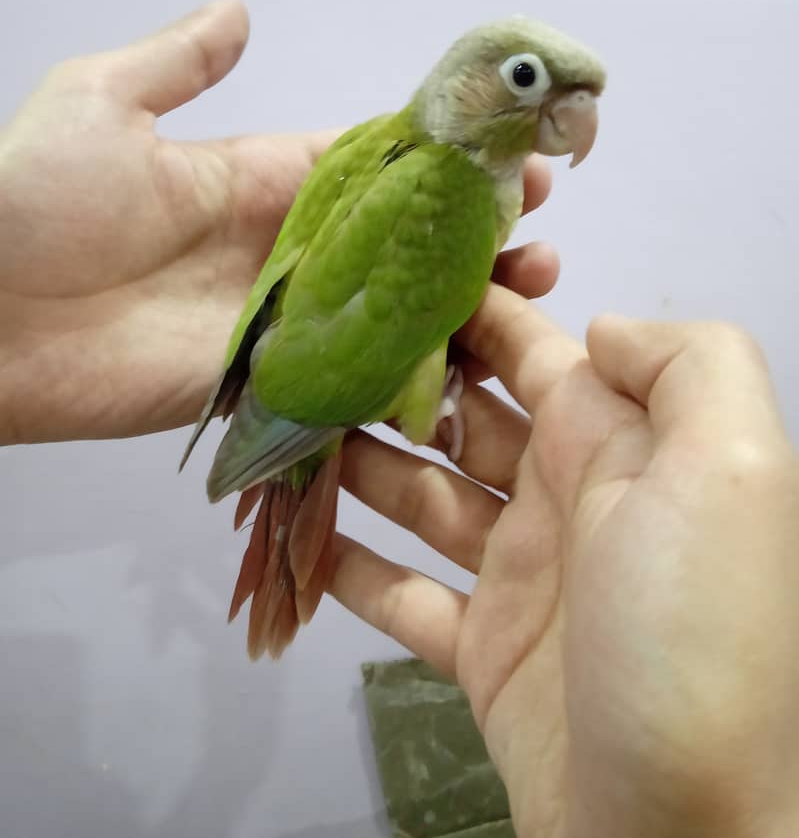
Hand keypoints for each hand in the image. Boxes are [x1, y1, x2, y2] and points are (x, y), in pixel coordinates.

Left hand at [0, 0, 557, 443]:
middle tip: (543, 225)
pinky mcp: (274, 392)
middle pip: (402, 246)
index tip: (509, 151)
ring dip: (467, 301)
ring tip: (536, 286)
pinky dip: (419, 377)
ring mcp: (286, 329)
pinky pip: (359, 384)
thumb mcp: (104, 105)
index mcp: (259, 184)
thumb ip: (179, 64)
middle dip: (474, 233)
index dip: (439, 163)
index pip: (371, 170)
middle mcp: (286, 257)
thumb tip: (240, 11)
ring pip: (396, 315)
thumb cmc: (38, 203)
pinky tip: (482, 366)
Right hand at [332, 287, 798, 837]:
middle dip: (392, 387)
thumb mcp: (732, 470)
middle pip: (462, 419)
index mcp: (617, 447)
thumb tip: (597, 325)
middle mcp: (567, 498)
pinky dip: (350, 567)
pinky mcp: (485, 651)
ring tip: (282, 435)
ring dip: (356, 467)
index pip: (531, 353)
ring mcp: (523, 577)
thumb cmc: (698, 633)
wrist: (682, 830)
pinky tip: (295, 539)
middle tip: (306, 360)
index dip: (465, 315)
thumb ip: (685, 366)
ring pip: (421, 498)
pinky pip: (403, 594)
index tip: (381, 286)